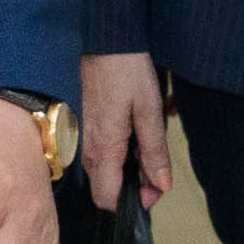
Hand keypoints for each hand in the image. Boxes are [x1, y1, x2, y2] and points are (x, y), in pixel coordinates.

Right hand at [77, 48, 176, 206]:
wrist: (104, 40)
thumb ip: (154, 152)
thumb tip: (161, 186)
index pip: (108, 199)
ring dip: (127, 170)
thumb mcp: (149, 111)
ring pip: (104, 172)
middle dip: (133, 187)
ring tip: (148, 146)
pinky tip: (134, 135)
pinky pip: (100, 154)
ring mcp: (82, 139)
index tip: (155, 188)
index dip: (132, 202)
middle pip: (106, 189)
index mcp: (104, 149)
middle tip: (157, 167)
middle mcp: (88, 149)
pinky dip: (118, 155)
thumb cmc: (126, 71)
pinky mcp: (83, 127)